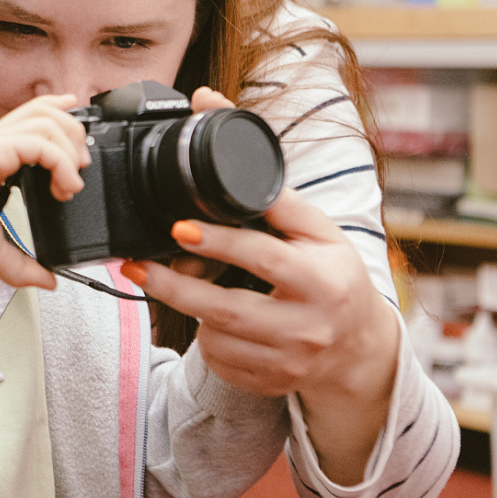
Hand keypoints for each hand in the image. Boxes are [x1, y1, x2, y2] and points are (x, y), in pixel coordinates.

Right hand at [0, 94, 87, 287]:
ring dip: (69, 149)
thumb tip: (47, 279)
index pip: (31, 117)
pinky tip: (63, 186)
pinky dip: (59, 163)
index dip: (60, 117)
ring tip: (73, 181)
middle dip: (72, 134)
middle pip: (43, 112)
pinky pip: (38, 143)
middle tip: (81, 167)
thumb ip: (23, 263)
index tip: (79, 139)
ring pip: (44, 122)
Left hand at [122, 144, 399, 482]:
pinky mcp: (273, 385)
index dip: (220, 243)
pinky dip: (207, 340)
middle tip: (136, 266)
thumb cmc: (332, 274)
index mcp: (324, 279)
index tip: (180, 229)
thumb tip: (212, 112)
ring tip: (175, 285)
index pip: (264, 257)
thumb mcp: (319, 230)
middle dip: (174, 288)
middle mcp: (309, 325)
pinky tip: (211, 320)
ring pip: (217, 339)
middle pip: (228, 310)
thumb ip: (272, 189)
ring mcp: (291, 362)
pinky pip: (221, 363)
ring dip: (188, 310)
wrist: (360, 347)